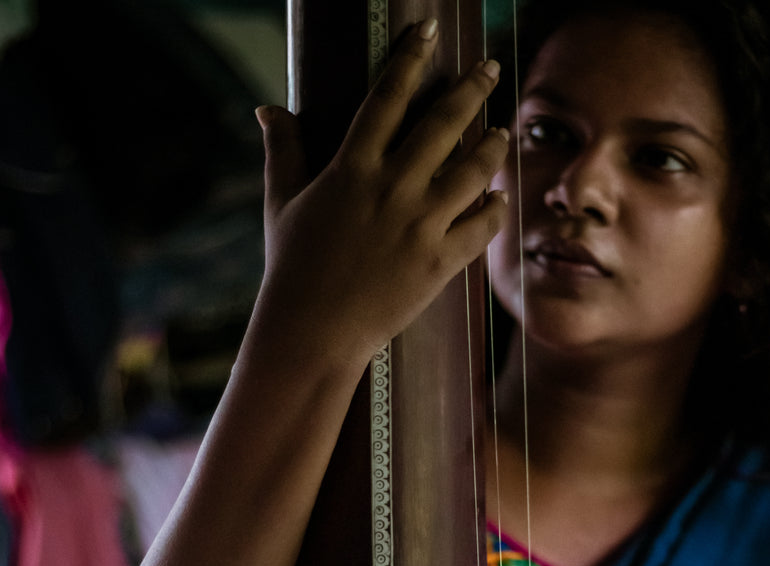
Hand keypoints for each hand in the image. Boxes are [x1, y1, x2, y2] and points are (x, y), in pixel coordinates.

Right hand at [253, 20, 508, 369]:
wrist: (312, 332)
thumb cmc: (292, 268)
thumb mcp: (281, 203)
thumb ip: (283, 151)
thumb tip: (268, 109)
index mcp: (352, 167)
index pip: (388, 96)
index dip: (411, 57)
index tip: (429, 30)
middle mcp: (391, 188)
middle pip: (443, 123)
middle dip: (471, 89)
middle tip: (488, 68)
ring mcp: (420, 225)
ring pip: (472, 171)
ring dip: (492, 146)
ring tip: (502, 132)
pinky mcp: (439, 263)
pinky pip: (481, 227)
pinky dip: (495, 209)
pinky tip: (500, 198)